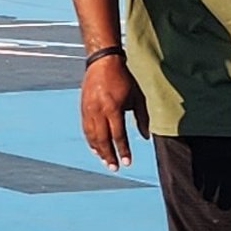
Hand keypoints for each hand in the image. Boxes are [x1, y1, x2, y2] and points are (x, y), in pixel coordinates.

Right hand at [80, 53, 149, 169]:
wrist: (102, 62)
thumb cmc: (123, 78)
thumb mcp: (137, 96)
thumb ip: (142, 117)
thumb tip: (146, 137)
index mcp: (113, 108)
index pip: (118, 135)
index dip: (123, 150)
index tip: (128, 162)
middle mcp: (98, 111)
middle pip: (103, 140)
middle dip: (109, 155)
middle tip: (115, 167)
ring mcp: (88, 110)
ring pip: (92, 137)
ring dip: (99, 151)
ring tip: (106, 161)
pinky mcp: (83, 109)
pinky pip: (86, 130)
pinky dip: (91, 141)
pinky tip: (96, 149)